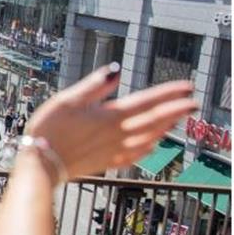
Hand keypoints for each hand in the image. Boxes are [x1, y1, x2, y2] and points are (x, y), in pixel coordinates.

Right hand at [25, 63, 196, 179]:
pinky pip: (135, 156)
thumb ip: (94, 85)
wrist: (40, 164)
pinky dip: (149, 149)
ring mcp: (114, 150)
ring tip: (178, 121)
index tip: (188, 87)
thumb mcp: (66, 99)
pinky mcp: (106, 162)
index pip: (147, 102)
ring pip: (149, 138)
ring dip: (166, 128)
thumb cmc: (49, 129)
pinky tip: (153, 146)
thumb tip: (115, 70)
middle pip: (154, 120)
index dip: (169, 93)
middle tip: (194, 104)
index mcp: (110, 116)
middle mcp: (117, 134)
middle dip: (176, 111)